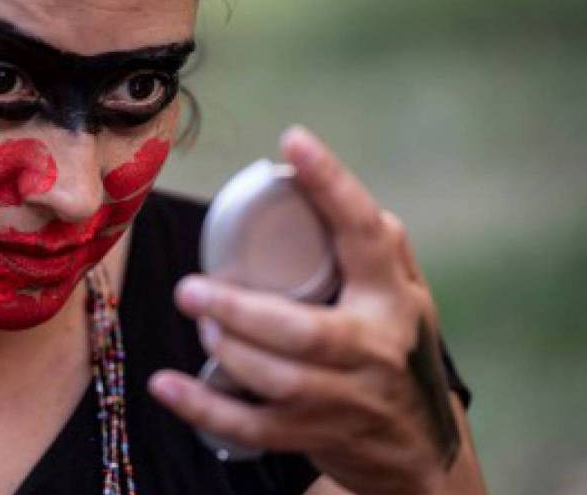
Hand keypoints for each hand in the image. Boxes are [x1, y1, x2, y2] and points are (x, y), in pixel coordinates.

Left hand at [149, 126, 460, 494]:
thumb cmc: (398, 347)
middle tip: (191, 289)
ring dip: (227, 351)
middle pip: (304, 333)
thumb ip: (376, 243)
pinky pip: (252, 428)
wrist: (420, 447)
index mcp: (394, 297)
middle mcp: (374, 349)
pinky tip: (166, 386)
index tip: (295, 140)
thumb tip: (318, 177)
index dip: (332, 186)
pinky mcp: (315, 436)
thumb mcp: (405, 294)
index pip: (365, 235)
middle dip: (241, 311)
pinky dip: (204, 408)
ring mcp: (345, 400)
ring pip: (278, 380)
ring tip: (199, 321)